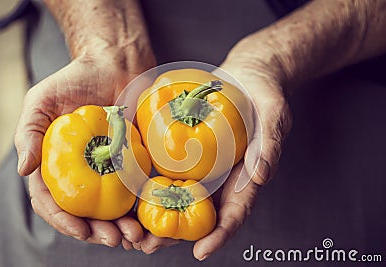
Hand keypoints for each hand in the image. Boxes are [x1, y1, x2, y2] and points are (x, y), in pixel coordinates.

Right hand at [15, 52, 154, 246]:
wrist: (116, 64)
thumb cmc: (75, 80)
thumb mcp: (42, 101)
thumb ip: (28, 133)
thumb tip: (23, 169)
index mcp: (56, 165)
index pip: (53, 201)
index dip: (64, 220)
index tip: (80, 230)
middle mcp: (83, 172)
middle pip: (86, 212)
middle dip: (99, 232)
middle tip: (115, 239)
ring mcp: (110, 169)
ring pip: (114, 208)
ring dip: (123, 227)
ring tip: (135, 236)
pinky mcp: (134, 161)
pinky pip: (138, 189)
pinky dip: (143, 208)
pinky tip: (151, 218)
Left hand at [136, 60, 291, 259]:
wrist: (245, 77)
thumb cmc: (264, 96)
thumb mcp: (273, 115)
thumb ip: (269, 144)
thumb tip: (259, 177)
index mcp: (243, 177)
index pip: (234, 213)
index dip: (219, 235)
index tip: (201, 252)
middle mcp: (220, 177)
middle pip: (198, 214)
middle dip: (173, 235)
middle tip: (148, 246)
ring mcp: (200, 165)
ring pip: (177, 198)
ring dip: (154, 216)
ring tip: (131, 230)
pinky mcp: (184, 150)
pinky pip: (166, 169)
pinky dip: (148, 183)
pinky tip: (127, 190)